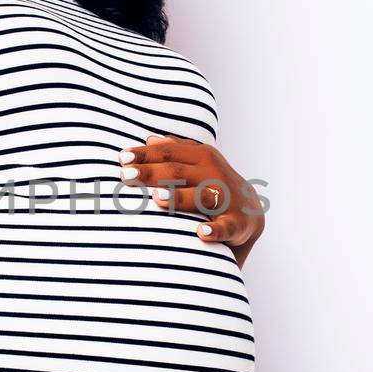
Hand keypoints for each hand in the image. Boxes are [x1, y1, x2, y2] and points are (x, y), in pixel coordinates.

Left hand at [117, 132, 266, 263]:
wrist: (251, 212)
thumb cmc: (213, 184)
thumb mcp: (199, 163)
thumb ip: (176, 151)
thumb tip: (150, 139)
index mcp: (202, 157)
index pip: (169, 153)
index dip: (145, 155)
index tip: (121, 158)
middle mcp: (214, 175)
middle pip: (178, 172)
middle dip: (151, 174)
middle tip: (126, 176)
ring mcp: (226, 199)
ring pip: (200, 197)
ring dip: (179, 198)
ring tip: (158, 197)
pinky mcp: (235, 224)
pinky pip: (224, 228)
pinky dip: (213, 230)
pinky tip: (199, 232)